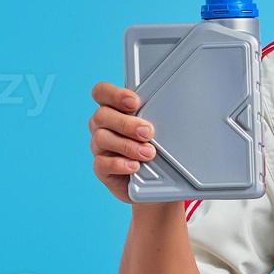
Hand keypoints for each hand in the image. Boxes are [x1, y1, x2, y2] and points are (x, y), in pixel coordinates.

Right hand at [89, 81, 156, 203]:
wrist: (154, 180)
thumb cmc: (157, 147)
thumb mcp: (159, 128)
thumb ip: (156, 115)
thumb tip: (173, 107)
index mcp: (114, 110)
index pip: (102, 93)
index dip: (114, 94)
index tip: (135, 102)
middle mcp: (103, 126)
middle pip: (102, 115)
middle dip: (126, 123)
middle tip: (148, 132)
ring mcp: (100, 147)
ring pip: (102, 138)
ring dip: (127, 145)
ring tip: (148, 152)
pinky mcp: (101, 168)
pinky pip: (102, 163)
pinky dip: (120, 164)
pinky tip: (135, 166)